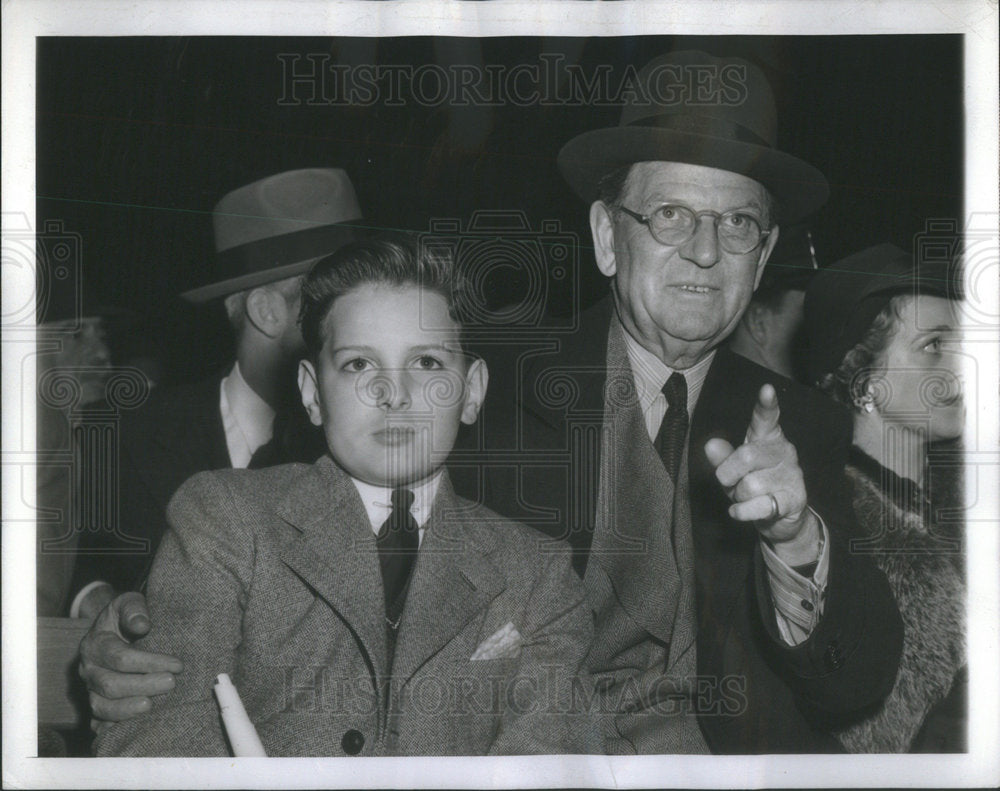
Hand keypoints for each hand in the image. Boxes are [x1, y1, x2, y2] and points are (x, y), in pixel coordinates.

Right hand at [78, 591, 182, 728]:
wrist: (115, 629)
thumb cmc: (127, 616)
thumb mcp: (128, 602)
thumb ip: (134, 609)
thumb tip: (142, 624)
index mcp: (95, 643)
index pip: (120, 657)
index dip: (149, 663)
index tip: (177, 664)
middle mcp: (88, 669)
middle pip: (110, 684)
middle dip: (143, 685)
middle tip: (172, 683)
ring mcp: (90, 689)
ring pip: (102, 706)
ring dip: (128, 709)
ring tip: (153, 705)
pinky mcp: (97, 704)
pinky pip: (99, 722)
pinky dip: (114, 726)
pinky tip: (135, 727)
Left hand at [704, 384, 820, 564]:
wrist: (780, 519)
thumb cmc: (754, 486)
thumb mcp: (733, 471)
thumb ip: (722, 457)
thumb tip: (710, 445)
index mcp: (768, 438)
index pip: (766, 418)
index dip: (765, 405)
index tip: (766, 389)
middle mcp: (784, 452)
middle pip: (746, 455)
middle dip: (728, 474)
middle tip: (731, 482)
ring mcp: (792, 475)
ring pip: (750, 485)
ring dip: (739, 496)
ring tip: (747, 497)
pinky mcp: (794, 499)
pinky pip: (760, 505)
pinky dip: (743, 511)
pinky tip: (742, 511)